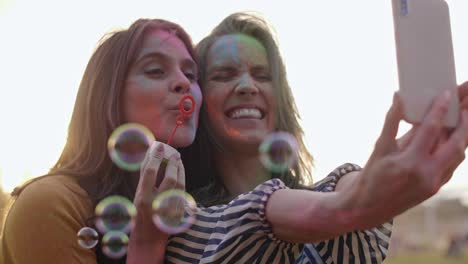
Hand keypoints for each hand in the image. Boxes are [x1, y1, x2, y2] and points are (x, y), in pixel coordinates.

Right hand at [126, 141, 184, 262]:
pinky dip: (182, 180)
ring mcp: (169, 209)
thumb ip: (145, 179)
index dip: (155, 157)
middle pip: (169, 178)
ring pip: (180, 184)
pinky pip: (182, 192)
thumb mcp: (137, 197)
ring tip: (178, 160)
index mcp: (142, 198)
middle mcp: (156, 204)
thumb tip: (152, 157)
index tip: (158, 146)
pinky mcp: (178, 213)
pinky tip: (180, 173)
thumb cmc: (139, 215)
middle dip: (172, 163)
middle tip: (173, 152)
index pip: (149, 172)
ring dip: (180, 169)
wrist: (148, 239)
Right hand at [349, 89, 467, 228]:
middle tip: (466, 103)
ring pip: (459, 155)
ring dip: (463, 135)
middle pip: (457, 143)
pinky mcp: (436, 188)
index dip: (441, 110)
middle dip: (465, 121)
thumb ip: (391, 121)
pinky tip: (451, 137)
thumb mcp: (379, 148)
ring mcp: (434, 183)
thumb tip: (398, 97)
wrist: (368, 207)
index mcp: (410, 162)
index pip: (432, 130)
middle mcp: (427, 174)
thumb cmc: (371, 176)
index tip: (448, 93)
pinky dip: (455, 148)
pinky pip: (453, 164)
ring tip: (462, 117)